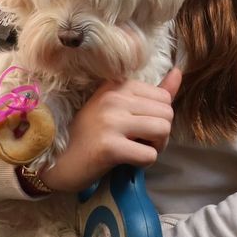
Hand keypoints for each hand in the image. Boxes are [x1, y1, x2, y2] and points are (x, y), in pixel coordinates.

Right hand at [39, 67, 181, 193]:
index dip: (158, 117)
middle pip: (167, 114)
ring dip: (155, 147)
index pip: (164, 97)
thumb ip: (151, 93)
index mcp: (117, 85)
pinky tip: (127, 162)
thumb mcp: (118, 108)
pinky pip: (149, 155)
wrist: (57, 162)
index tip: (139, 128)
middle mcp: (113, 98)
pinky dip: (144, 163)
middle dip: (161, 134)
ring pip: (162, 131)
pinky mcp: (109, 147)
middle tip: (139, 142)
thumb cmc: (90, 136)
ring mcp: (110, 121)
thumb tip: (179, 73)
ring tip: (136, 150)